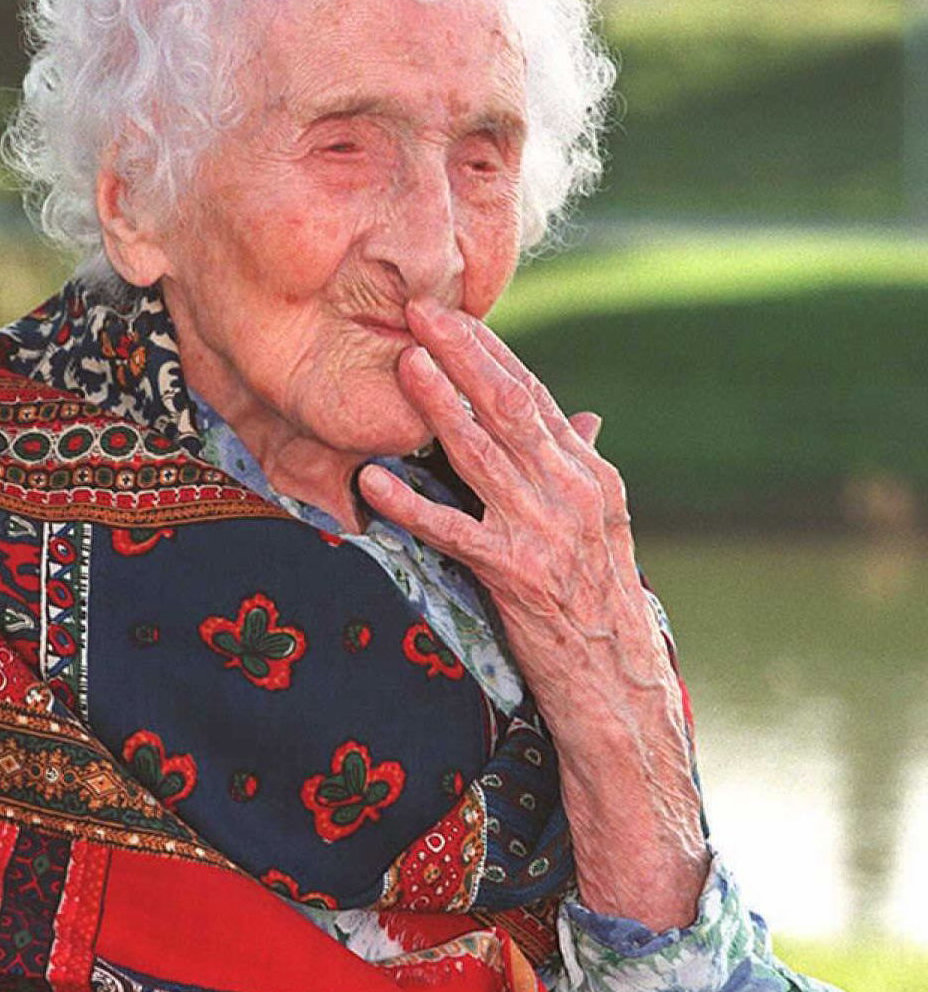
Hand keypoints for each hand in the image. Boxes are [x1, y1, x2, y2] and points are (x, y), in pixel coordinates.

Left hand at [358, 298, 662, 710]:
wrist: (618, 678)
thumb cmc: (601, 600)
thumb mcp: (602, 525)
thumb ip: (582, 467)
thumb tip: (583, 417)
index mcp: (591, 474)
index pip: (534, 396)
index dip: (491, 351)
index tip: (453, 316)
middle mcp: (572, 492)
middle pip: (509, 407)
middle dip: (463, 354)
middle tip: (420, 313)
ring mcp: (543, 531)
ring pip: (482, 452)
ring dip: (439, 404)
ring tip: (404, 364)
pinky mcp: (513, 573)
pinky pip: (451, 530)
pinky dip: (409, 504)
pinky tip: (372, 480)